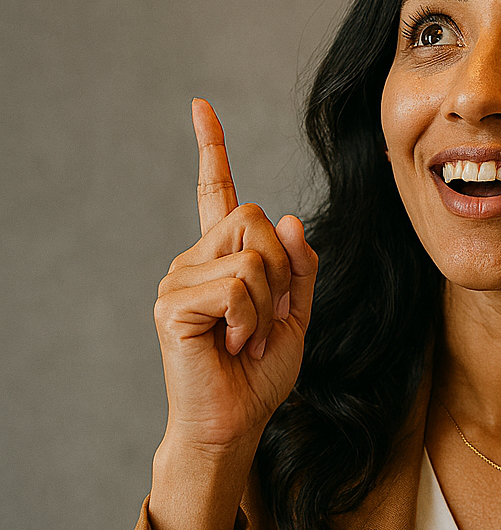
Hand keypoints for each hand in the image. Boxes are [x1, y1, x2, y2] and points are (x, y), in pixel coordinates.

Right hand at [153, 98, 317, 455]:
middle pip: (255, 218)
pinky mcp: (173, 302)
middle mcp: (193, 260)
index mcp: (221, 259)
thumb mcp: (296, 314)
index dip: (210, 148)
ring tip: (246, 339)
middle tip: (266, 321)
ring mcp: (178, 279)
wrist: (233, 423)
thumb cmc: (258, 374)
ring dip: (268, 303)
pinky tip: (231, 345)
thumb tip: (287, 217)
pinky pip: (236, 286)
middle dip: (281, 271)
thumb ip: (299, 266)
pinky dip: (249, 320)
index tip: (201, 106)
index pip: (213, 192)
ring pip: (252, 254)